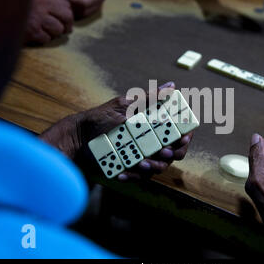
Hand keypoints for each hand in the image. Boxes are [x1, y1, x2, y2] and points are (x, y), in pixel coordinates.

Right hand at [25, 0, 73, 44]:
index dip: (68, 15)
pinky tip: (36, 35)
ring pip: (57, 31)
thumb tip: (58, 5)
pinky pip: (45, 39)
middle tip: (62, 30)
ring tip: (46, 31)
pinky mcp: (31, 32)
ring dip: (54, 33)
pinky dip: (43, 39)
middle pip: (67, 19)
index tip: (66, 20)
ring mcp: (38, 20)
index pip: (67, 7)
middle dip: (66, 26)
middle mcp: (44, 7)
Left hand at [39, 82, 192, 181]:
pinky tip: (122, 173)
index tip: (183, 136)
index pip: (178, 132)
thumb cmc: (102, 117)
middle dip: (172, 154)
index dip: (186, 135)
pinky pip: (137, 177)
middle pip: (173, 153)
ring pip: (158, 167)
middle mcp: (151, 143)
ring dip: (153, 167)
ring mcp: (142, 157)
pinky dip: (131, 176)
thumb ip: (149, 99)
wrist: (78, 135)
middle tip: (163, 152)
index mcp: (154, 126)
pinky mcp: (130, 169)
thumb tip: (171, 86)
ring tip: (142, 164)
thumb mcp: (125, 105)